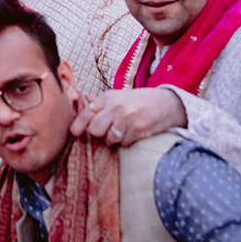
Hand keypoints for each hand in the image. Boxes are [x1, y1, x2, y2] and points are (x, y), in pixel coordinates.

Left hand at [69, 88, 186, 146]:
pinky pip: (123, 143)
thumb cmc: (138, 101)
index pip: (86, 113)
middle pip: (95, 129)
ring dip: (113, 139)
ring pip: (109, 139)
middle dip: (98, 134)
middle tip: (106, 131)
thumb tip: (82, 122)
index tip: (74, 132)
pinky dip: (126, 141)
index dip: (78, 125)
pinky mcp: (138, 130)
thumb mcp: (117, 98)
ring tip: (122, 130)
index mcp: (107, 98)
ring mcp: (127, 119)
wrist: (166, 103)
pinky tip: (133, 132)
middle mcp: (115, 107)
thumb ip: (101, 107)